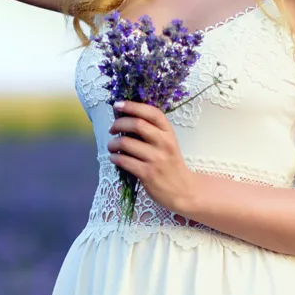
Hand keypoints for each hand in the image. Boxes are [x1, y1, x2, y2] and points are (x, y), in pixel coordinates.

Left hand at [106, 101, 196, 216]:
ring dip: (113, 143)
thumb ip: (152, 131)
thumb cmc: (170, 164)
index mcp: (169, 132)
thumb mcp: (167, 143)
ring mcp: (156, 159)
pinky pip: (124, 160)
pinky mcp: (147, 174)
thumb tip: (125, 118)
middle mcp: (164, 143)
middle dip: (118, 124)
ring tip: (111, 146)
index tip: (118, 105)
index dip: (132, 106)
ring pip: (126, 143)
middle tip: (112, 129)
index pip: (152, 112)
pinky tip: (114, 158)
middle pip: (136, 124)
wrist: (183, 190)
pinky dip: (114, 157)